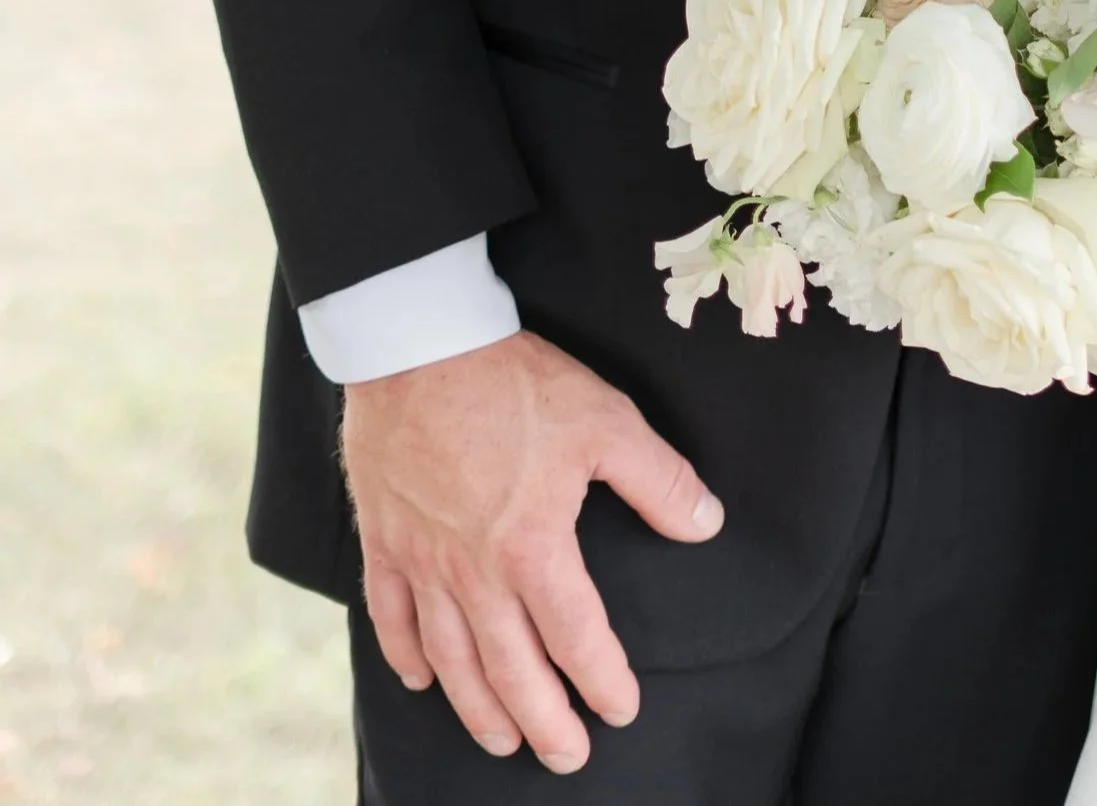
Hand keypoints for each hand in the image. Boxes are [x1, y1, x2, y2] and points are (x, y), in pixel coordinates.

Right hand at [343, 330, 723, 773]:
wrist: (420, 347)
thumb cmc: (516, 382)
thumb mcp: (606, 421)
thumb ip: (659, 481)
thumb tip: (706, 524)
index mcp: (532, 547)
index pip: (576, 636)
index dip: (602, 679)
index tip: (621, 710)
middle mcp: (474, 572)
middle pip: (511, 668)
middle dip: (543, 721)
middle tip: (566, 757)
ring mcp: (422, 561)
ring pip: (451, 659)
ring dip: (478, 706)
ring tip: (502, 740)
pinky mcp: (384, 541)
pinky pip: (390, 617)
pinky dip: (406, 656)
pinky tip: (420, 679)